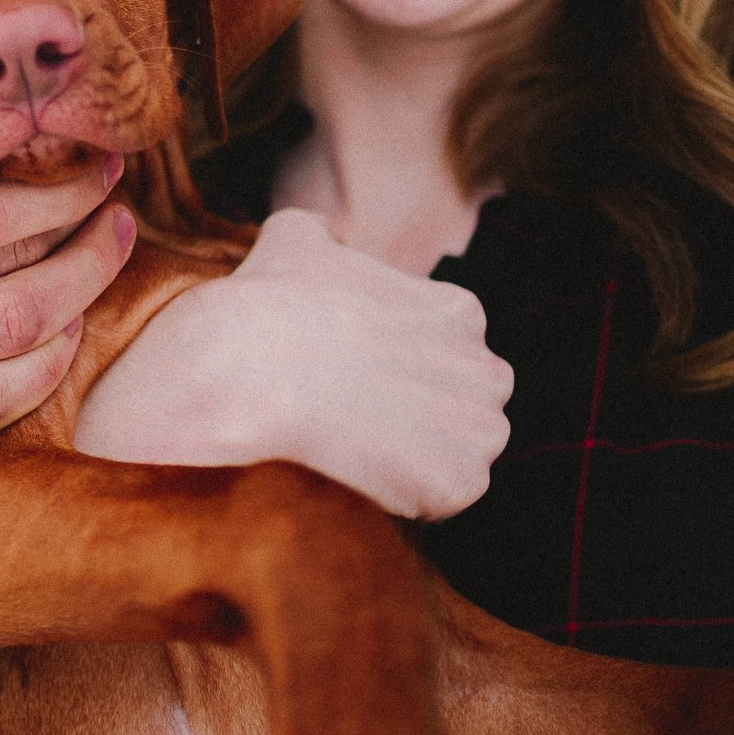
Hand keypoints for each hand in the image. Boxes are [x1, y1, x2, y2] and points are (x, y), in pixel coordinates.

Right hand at [70, 209, 511, 519]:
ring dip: (423, 460)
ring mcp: (479, 429)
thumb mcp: (294, 238)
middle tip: (362, 422)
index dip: (406, 371)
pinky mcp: (460, 483)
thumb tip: (315, 235)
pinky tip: (361, 479)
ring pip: (464, 455)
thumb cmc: (268, 304)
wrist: (247, 370)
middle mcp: (486, 368)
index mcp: (459, 313)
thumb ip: (322, 234)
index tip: (360, 380)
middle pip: (471, 404)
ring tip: (359, 454)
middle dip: (429, 415)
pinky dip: (410, 499)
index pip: (452, 353)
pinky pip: (444, 500)